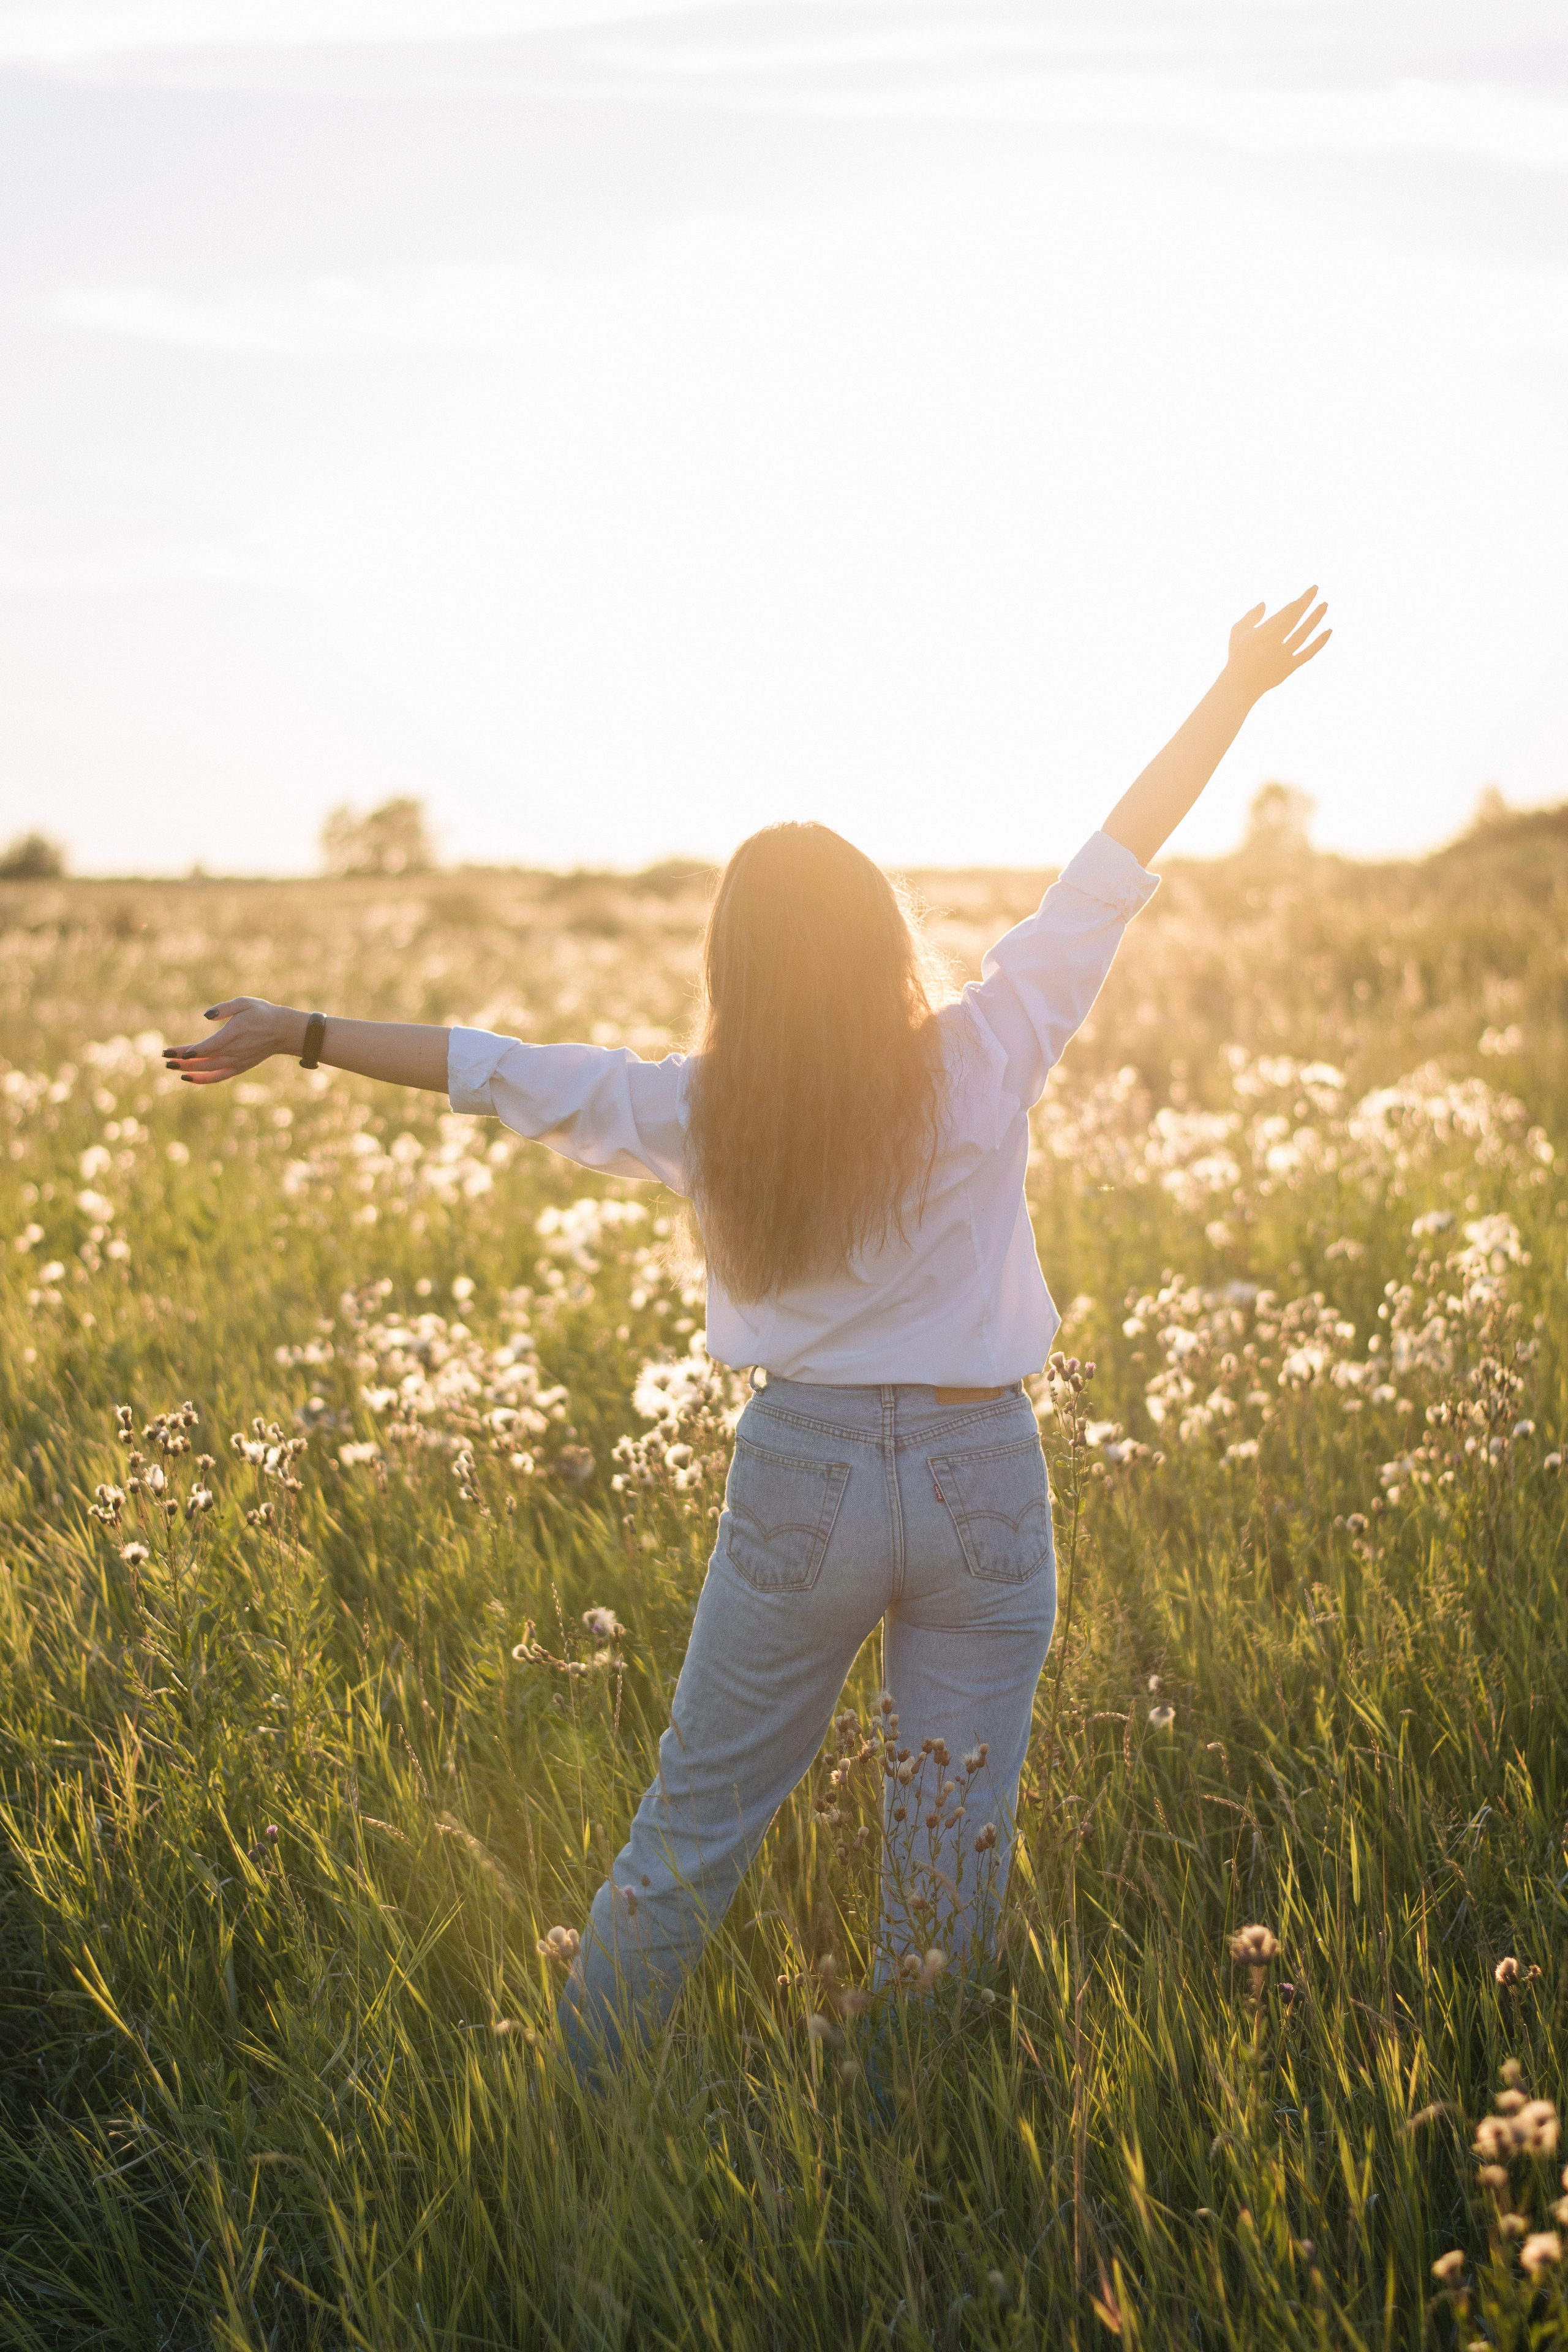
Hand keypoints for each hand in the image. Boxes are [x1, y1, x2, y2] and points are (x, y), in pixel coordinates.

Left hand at [162, 997, 302, 1085]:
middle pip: (204, 1060)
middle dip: (182, 1060)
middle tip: (164, 1058)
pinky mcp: (239, 1067)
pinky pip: (218, 1077)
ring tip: (170, 1067)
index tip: (173, 1052)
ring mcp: (237, 1062)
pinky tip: (188, 1078)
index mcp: (234, 1034)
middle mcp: (235, 1052)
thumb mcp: (245, 1002)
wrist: (282, 1031)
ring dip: (188, 1069)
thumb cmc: (262, 1013)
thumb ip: (225, 1008)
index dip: (190, 1051)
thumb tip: (206, 1016)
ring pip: (208, 1070)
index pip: (209, 1047)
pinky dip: (203, 1080)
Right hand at [1224, 588, 1330, 702]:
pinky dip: (1320, 643)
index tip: (1307, 592)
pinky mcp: (1289, 668)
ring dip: (1315, 619)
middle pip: (1294, 620)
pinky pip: (1308, 654)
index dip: (1298, 603)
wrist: (1240, 685)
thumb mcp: (1236, 633)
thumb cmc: (1238, 656)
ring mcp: (1283, 657)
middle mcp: (1273, 645)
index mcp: (1260, 635)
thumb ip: (1250, 617)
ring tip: (1325, 604)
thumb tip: (1264, 603)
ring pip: (1303, 635)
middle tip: (1316, 588)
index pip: (1284, 615)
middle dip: (1306, 603)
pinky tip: (1329, 630)